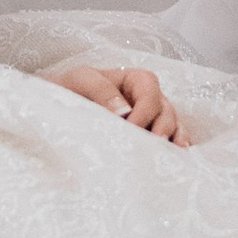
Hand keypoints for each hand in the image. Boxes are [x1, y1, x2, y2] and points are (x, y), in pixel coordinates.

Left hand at [50, 62, 188, 142]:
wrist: (59, 109)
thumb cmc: (71, 90)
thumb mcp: (80, 80)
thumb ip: (100, 90)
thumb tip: (124, 112)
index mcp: (135, 80)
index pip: (149, 92)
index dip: (144, 111)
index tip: (131, 128)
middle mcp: (148, 99)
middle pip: (165, 110)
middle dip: (163, 127)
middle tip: (155, 145)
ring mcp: (152, 119)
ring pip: (172, 125)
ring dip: (173, 139)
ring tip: (171, 154)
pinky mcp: (149, 136)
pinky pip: (171, 139)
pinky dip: (176, 146)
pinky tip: (177, 157)